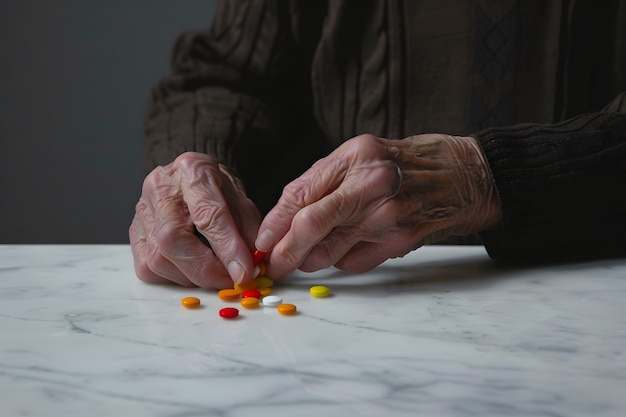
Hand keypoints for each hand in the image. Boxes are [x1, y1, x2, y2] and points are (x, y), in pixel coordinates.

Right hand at [129, 152, 260, 288]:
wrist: (189, 179)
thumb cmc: (216, 189)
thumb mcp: (241, 199)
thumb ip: (249, 229)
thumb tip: (254, 265)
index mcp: (192, 170)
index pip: (208, 214)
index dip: (227, 248)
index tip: (244, 272)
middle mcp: (159, 187)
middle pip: (172, 239)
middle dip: (205, 270)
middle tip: (230, 281)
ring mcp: (141, 210)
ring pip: (158, 259)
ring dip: (192, 277)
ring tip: (214, 273)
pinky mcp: (133, 233)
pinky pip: (148, 268)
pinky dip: (174, 277)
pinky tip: (192, 270)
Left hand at [256, 134, 500, 278]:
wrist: (464, 176)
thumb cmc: (405, 163)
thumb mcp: (360, 153)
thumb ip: (321, 181)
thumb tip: (283, 218)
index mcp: (356, 158)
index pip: (301, 196)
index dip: (275, 224)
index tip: (263, 242)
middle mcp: (372, 187)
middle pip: (312, 228)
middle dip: (285, 252)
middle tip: (274, 265)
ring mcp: (389, 217)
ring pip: (330, 252)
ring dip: (311, 260)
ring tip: (308, 255)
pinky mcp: (401, 242)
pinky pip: (355, 263)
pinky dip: (343, 261)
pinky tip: (350, 247)